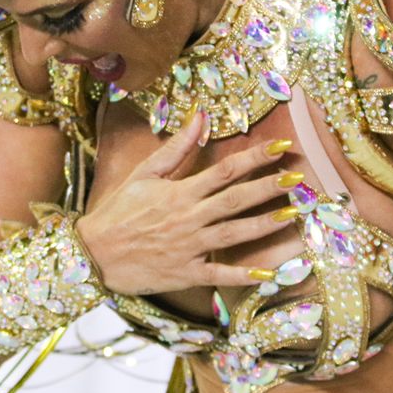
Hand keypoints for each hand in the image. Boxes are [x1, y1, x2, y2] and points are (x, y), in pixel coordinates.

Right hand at [75, 110, 297, 296]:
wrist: (93, 253)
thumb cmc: (119, 211)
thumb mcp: (144, 174)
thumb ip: (176, 148)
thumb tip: (200, 117)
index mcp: (180, 192)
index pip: (224, 170)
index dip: (255, 158)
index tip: (281, 149)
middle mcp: (188, 218)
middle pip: (235, 199)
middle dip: (268, 188)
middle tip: (298, 178)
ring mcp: (189, 247)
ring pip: (233, 234)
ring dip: (265, 224)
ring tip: (294, 215)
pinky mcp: (186, 273)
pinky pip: (219, 275)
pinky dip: (243, 276)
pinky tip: (268, 274)